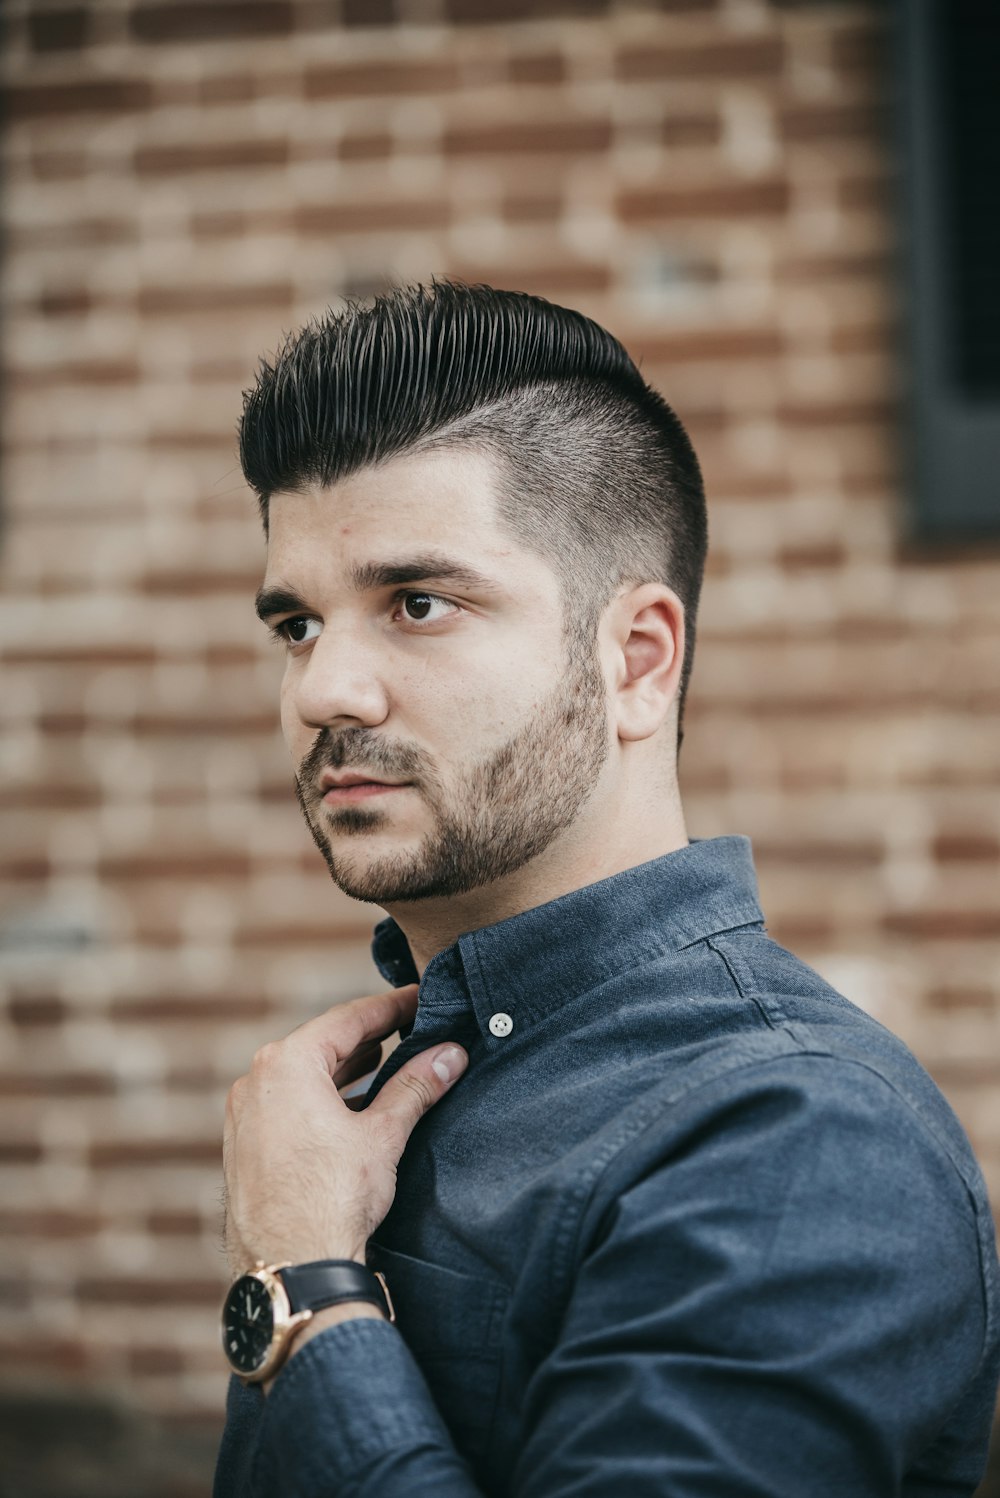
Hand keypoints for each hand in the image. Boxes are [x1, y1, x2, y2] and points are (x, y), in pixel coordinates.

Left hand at [222, 985, 466, 1277]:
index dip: (391, 1007)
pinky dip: (320, 1099)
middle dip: (368, 1038)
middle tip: (409, 1027)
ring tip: (384, 1064)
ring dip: (344, 1070)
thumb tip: (450, 1054)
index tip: (420, 998)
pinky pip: (286, 1106)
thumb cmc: (332, 1199)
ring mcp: (244, 1116)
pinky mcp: (243, 1148)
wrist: (289, 1269)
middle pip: (322, 1044)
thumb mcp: (383, 1135)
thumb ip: (416, 1087)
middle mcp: (255, 1081)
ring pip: (302, 1077)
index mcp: (286, 1063)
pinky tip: (349, 1110)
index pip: (348, 1018)